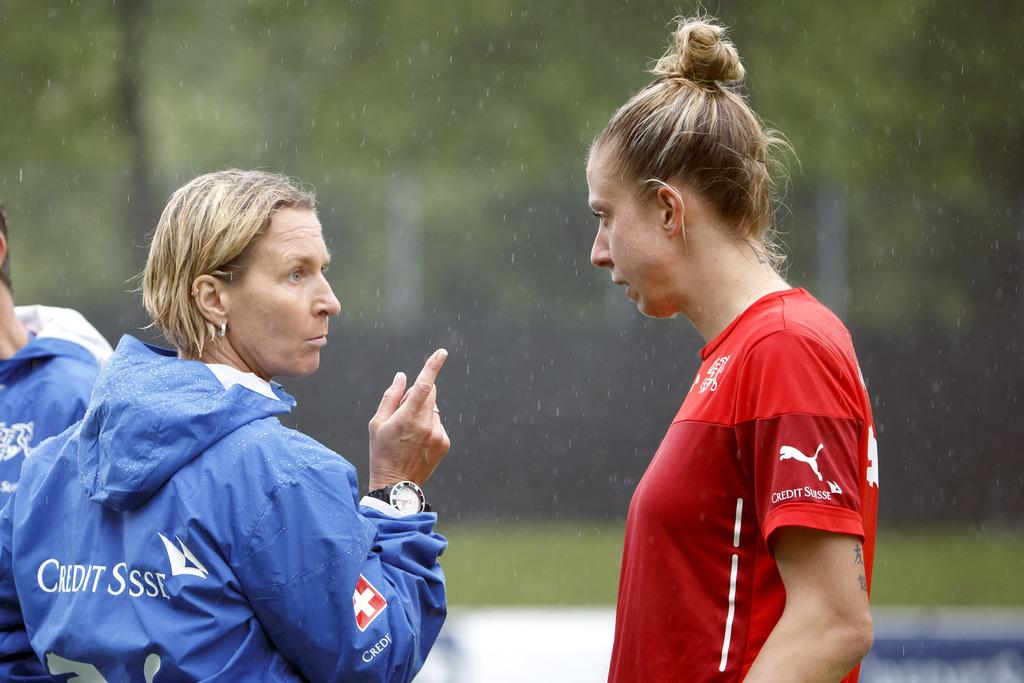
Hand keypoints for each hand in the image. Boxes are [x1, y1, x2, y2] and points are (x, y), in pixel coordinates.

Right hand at [368, 348, 450, 489]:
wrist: (396, 484)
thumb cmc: (381, 452)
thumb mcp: (377, 423)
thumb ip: (391, 397)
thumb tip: (402, 377)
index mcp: (408, 416)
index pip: (424, 385)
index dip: (433, 366)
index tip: (442, 353)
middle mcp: (427, 423)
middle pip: (430, 394)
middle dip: (418, 395)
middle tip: (402, 414)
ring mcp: (438, 434)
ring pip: (433, 410)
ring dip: (423, 414)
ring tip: (408, 435)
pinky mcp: (444, 443)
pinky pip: (437, 424)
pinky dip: (429, 427)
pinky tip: (417, 443)